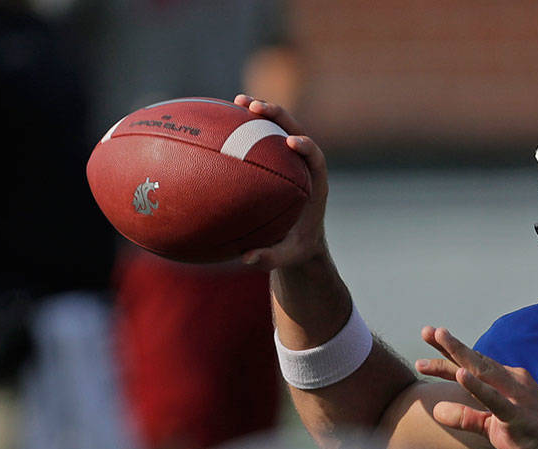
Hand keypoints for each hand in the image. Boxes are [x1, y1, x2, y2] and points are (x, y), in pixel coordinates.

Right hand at [234, 95, 331, 270]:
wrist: (300, 240)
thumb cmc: (296, 248)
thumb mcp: (287, 256)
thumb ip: (271, 258)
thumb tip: (247, 258)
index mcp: (315, 184)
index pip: (316, 158)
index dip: (307, 146)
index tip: (292, 142)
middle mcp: (304, 166)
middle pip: (296, 131)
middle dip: (279, 116)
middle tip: (257, 107)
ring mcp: (289, 159)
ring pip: (277, 128)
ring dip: (260, 112)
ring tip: (238, 101)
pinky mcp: (275, 158)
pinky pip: (260, 137)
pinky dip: (244, 127)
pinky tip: (221, 117)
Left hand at [417, 327, 537, 448]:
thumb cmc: (527, 437)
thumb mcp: (490, 426)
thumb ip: (465, 417)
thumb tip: (437, 411)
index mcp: (508, 381)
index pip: (475, 364)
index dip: (451, 353)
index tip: (431, 339)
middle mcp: (512, 381)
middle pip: (475, 361)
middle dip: (450, 346)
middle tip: (427, 331)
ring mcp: (515, 396)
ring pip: (483, 371)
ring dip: (460, 354)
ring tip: (440, 338)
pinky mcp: (516, 414)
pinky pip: (493, 398)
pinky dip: (476, 386)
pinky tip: (461, 375)